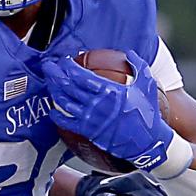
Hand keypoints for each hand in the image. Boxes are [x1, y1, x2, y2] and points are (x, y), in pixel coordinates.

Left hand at [42, 52, 171, 170]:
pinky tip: (52, 109)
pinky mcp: (88, 131)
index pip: (81, 76)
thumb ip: (138, 66)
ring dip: (54, 90)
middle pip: (68, 87)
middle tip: (48, 66)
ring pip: (64, 102)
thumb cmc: (148, 113)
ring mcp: (90, 119)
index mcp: (109, 91)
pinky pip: (66, 122)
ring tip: (49, 81)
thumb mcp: (147, 85)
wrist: (148, 141)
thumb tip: (130, 53)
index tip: (63, 61)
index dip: (68, 67)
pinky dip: (56, 115)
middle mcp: (97, 104)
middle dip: (55, 74)